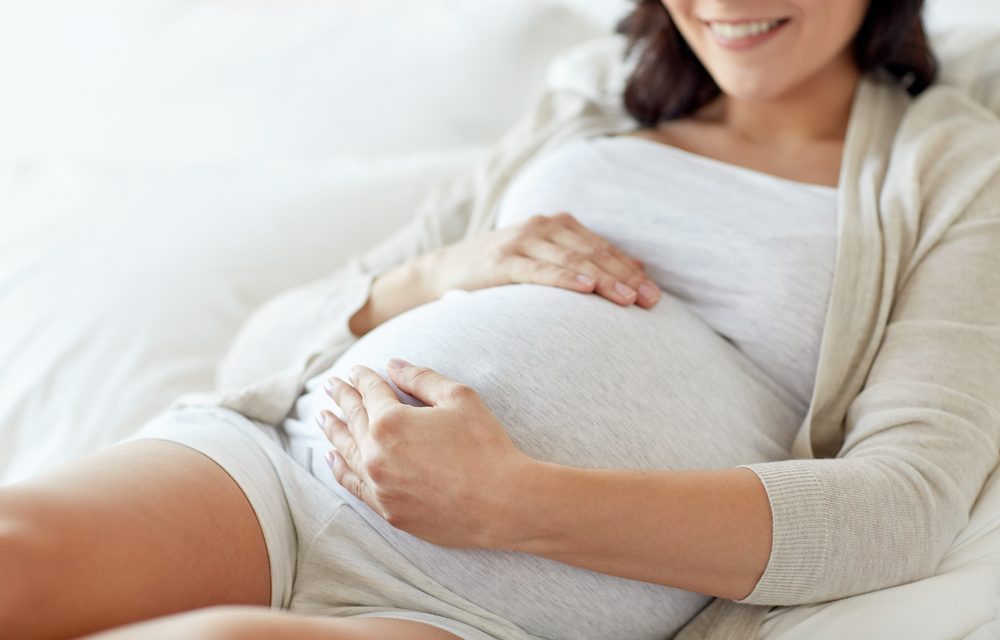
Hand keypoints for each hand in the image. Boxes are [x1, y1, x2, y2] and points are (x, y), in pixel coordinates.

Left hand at [318, 359, 533, 548]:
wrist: (502, 503)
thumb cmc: (486, 446)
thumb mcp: (459, 398)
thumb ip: (421, 379)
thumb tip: (393, 365)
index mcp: (390, 422)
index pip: (370, 392)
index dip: (363, 377)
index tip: (356, 370)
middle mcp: (376, 454)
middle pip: (353, 419)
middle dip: (342, 399)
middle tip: (330, 385)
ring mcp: (379, 486)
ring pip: (346, 452)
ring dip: (334, 432)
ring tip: (323, 417)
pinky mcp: (389, 511)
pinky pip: (353, 486)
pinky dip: (340, 470)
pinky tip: (332, 459)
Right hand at [424, 212, 660, 307]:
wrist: (445, 270)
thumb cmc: (502, 271)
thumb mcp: (545, 260)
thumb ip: (585, 260)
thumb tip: (637, 269)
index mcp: (559, 225)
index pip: (604, 248)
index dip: (632, 271)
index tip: (656, 296)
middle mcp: (544, 226)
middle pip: (594, 253)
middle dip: (626, 278)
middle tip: (651, 301)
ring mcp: (522, 240)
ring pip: (573, 259)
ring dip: (604, 280)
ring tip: (628, 299)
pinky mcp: (502, 260)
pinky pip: (540, 270)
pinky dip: (565, 278)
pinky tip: (586, 288)